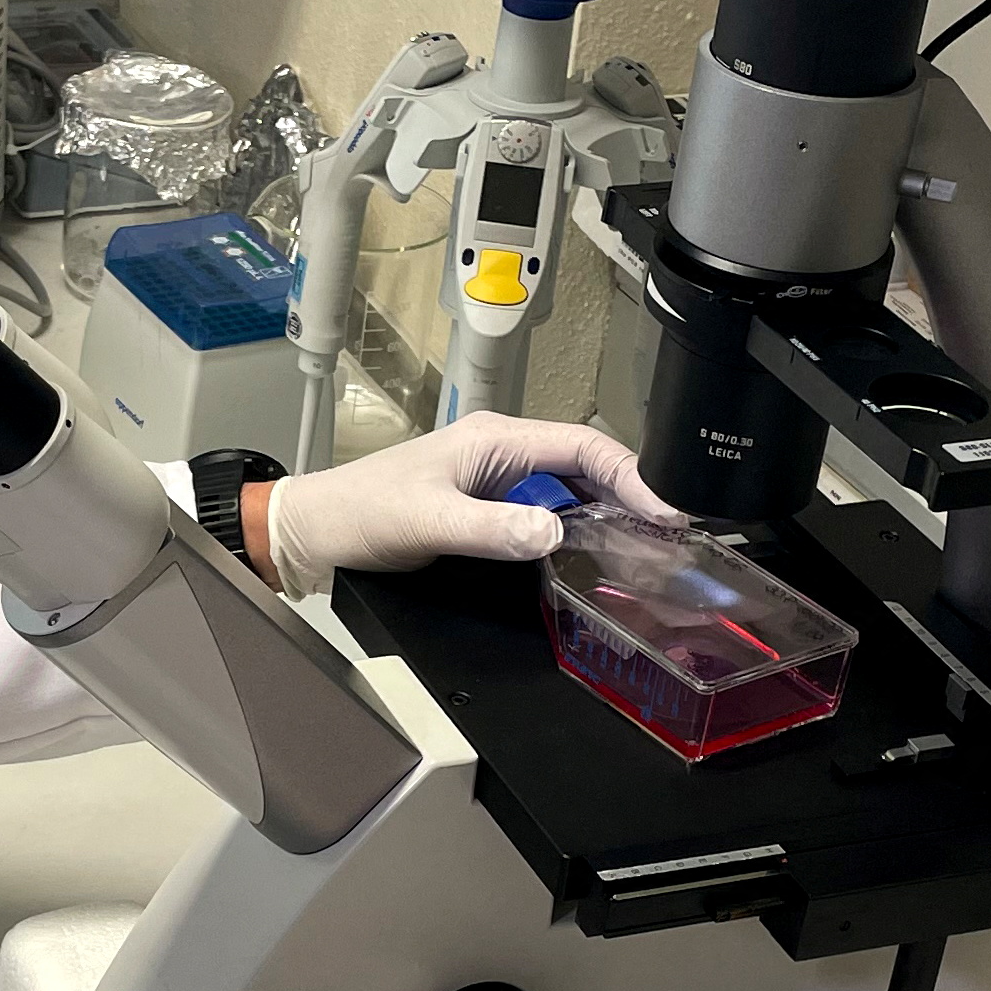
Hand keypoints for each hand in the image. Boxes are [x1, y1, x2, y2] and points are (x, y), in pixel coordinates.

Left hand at [253, 413, 674, 596]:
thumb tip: (553, 534)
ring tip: (647, 543)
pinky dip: (578, 527)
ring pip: (571, 486)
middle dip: (632, 492)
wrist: (319, 529)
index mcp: (494, 438)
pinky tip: (596, 552)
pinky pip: (547, 509)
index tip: (664, 510)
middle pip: (586, 463)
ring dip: (609, 510)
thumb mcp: (429, 522)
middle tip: (670, 534)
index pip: (583, 444)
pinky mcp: (487, 504)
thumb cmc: (363, 512)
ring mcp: (496, 477)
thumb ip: (492, 529)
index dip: (631, 474)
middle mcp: (501, 450)